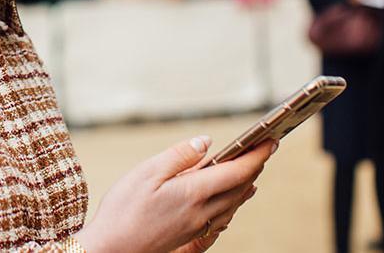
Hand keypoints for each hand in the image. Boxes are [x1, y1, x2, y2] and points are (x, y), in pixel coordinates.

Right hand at [74, 136, 275, 252]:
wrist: (112, 249)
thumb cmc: (124, 209)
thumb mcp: (147, 172)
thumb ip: (179, 155)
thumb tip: (206, 142)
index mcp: (193, 192)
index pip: (238, 171)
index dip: (257, 155)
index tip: (271, 141)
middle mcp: (203, 211)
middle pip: (241, 187)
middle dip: (256, 166)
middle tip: (265, 148)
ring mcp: (198, 225)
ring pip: (235, 202)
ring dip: (247, 183)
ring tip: (253, 166)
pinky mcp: (191, 234)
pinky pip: (224, 214)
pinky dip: (234, 199)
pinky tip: (232, 195)